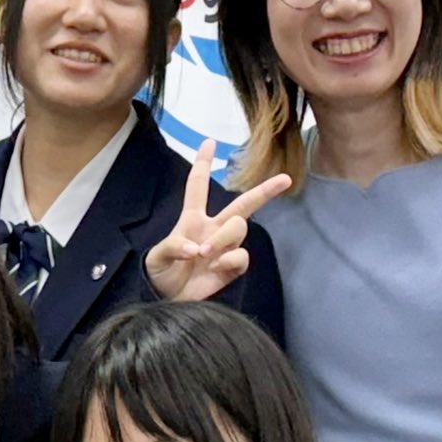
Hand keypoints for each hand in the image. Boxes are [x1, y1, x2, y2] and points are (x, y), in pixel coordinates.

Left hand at [145, 146, 290, 300]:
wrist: (168, 300)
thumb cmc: (160, 274)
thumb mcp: (156, 258)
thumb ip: (172, 247)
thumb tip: (195, 247)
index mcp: (192, 220)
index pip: (198, 186)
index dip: (203, 164)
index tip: (210, 141)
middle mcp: (213, 229)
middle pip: (243, 204)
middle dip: (264, 191)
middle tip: (285, 179)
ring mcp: (225, 247)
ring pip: (239, 228)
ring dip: (222, 239)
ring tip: (204, 255)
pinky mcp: (233, 266)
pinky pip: (242, 255)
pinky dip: (228, 260)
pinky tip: (214, 268)